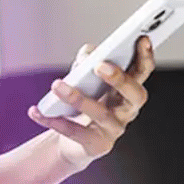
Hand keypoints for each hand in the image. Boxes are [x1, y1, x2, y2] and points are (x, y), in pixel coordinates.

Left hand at [27, 35, 155, 169]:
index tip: (141, 38)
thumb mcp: (85, 77)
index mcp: (128, 88)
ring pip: (102, 113)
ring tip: (57, 85)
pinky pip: (76, 133)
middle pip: (135, 94)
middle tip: (100, 66)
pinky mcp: (97, 145)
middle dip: (119, 79)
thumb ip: (87, 60)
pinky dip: (54, 121)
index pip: (143, 71)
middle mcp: (127, 109)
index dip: (146, 56)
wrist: (74, 142)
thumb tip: (88, 57)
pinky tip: (37, 111)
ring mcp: (114, 129)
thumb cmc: (84, 102)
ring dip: (78, 98)